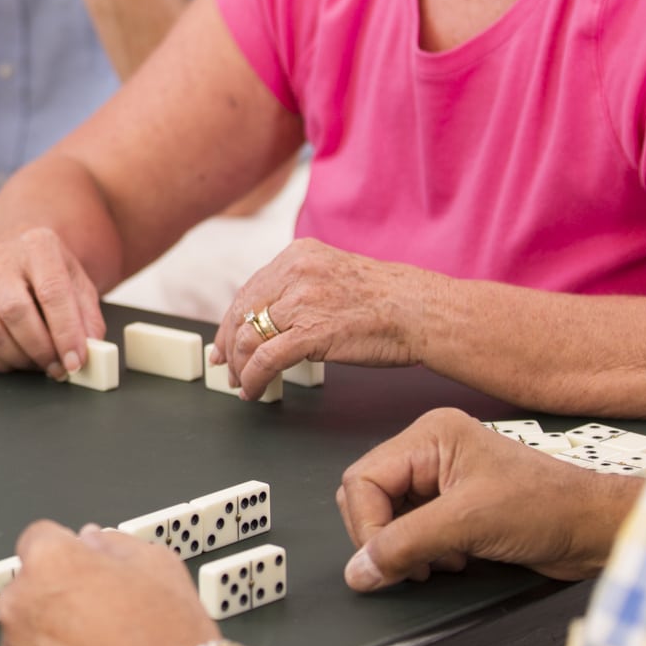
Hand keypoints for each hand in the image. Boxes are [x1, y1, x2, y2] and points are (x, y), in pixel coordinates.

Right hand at [0, 228, 106, 378]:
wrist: (17, 258)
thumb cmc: (50, 274)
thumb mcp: (79, 285)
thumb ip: (88, 319)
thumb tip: (90, 353)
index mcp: (37, 245)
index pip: (51, 292)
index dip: (66, 332)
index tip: (76, 361)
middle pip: (15, 311)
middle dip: (41, 349)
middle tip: (58, 368)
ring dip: (19, 359)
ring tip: (38, 363)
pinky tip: (16, 360)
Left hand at [0, 521, 216, 645]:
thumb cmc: (171, 632)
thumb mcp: (156, 562)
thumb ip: (111, 543)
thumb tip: (91, 541)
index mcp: (49, 561)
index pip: (38, 540)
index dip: (67, 552)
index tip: (83, 569)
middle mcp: (20, 604)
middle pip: (29, 588)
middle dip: (56, 595)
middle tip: (98, 614)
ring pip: (27, 632)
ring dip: (50, 636)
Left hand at [215, 238, 429, 398]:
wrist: (420, 311)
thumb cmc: (388, 299)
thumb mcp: (334, 274)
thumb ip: (300, 287)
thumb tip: (270, 316)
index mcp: (299, 255)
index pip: (249, 290)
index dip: (230, 320)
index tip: (224, 340)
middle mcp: (295, 273)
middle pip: (242, 312)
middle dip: (228, 345)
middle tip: (224, 366)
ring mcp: (301, 302)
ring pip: (248, 337)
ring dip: (239, 366)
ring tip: (242, 382)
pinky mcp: (310, 332)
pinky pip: (265, 359)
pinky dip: (253, 378)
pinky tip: (254, 389)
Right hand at [335, 409, 639, 590]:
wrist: (596, 530)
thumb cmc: (553, 507)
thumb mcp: (469, 523)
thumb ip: (405, 544)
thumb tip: (361, 568)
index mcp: (430, 435)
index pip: (362, 479)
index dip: (367, 525)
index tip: (381, 560)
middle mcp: (432, 451)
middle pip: (370, 497)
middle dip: (386, 537)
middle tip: (413, 561)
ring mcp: (442, 479)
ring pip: (389, 518)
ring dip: (408, 548)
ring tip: (442, 558)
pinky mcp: (455, 506)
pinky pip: (413, 531)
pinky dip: (424, 553)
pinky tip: (453, 558)